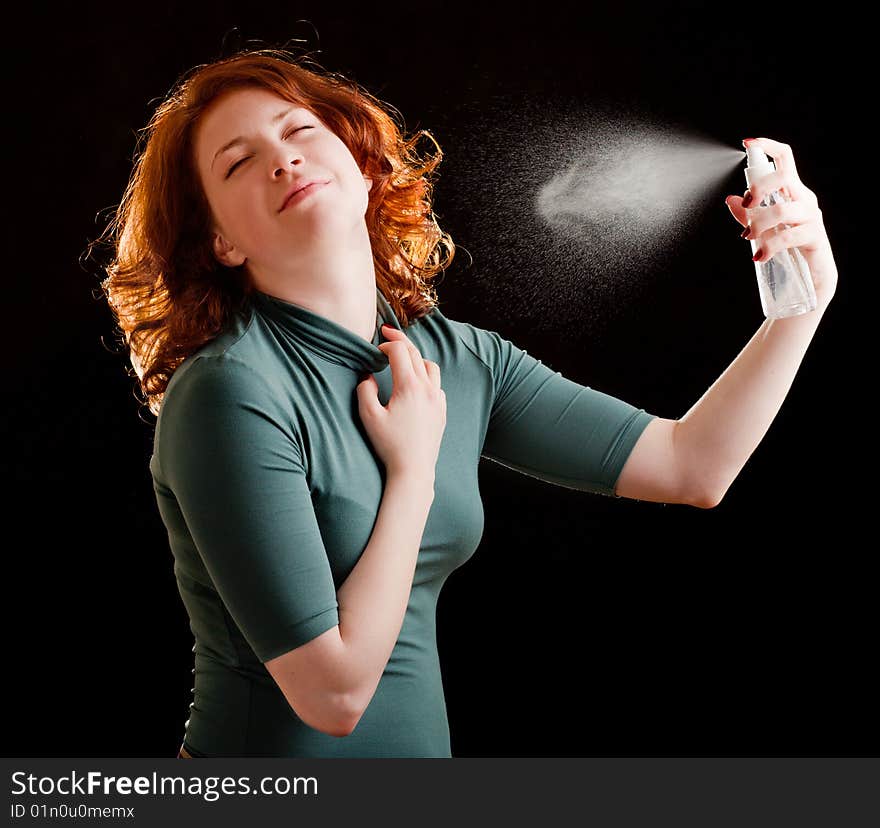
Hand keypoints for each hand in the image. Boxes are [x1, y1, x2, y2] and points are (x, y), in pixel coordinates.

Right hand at [356, 324, 445, 480]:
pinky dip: (426, 376)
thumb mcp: (368, 416)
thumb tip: (369, 376)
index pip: (400, 351)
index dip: (386, 344)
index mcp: (409, 386)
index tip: (376, 349)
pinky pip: (437, 384)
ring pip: (430, 366)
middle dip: (400, 340)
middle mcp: (427, 388)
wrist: (414, 469)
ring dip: (416, 357)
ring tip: (403, 359)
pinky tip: (415, 384)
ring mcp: (438, 399)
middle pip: (416, 353)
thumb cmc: (389, 445)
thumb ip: (365, 390)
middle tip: (387, 333)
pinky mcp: (442, 410)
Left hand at [725, 137, 837, 308]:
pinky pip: (788, 236)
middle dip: (758, 190)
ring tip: (748, 238)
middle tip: (746, 207)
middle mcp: (803, 198)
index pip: (784, 159)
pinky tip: (759, 257)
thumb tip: (729, 199)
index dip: (768, 146)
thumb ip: (747, 214)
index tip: (747, 142)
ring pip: (781, 210)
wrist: (810, 276)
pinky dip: (769, 247)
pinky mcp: (814, 236)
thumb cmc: (786, 247)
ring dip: (758, 224)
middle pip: (782, 177)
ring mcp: (811, 216)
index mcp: (791, 190)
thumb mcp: (762, 228)